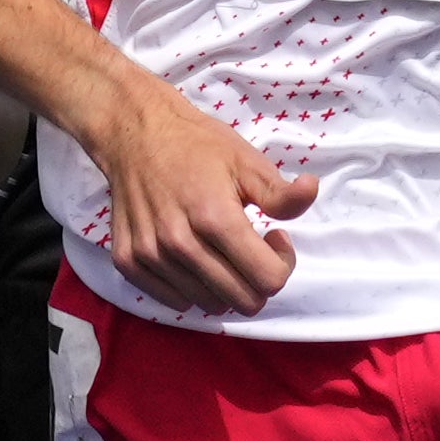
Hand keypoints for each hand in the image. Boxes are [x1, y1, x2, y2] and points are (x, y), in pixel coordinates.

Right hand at [77, 68, 316, 313]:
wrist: (134, 135)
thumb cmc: (197, 146)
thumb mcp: (247, 162)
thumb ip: (281, 192)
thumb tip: (311, 191)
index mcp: (215, 218)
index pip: (269, 280)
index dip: (283, 262)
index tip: (273, 237)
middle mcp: (180, 243)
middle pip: (243, 301)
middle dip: (258, 280)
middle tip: (250, 248)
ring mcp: (150, 256)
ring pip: (209, 305)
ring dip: (224, 284)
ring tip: (219, 249)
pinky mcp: (128, 262)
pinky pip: (174, 302)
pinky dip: (192, 287)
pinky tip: (193, 257)